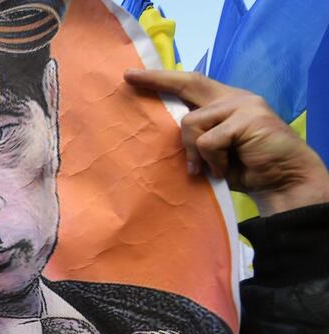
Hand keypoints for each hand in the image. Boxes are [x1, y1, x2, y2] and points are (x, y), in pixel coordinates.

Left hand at [124, 69, 328, 216]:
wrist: (282, 182)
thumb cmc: (243, 170)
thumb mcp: (209, 153)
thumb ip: (192, 138)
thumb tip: (156, 135)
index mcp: (223, 104)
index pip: (189, 84)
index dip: (162, 79)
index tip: (132, 75)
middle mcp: (232, 98)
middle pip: (189, 83)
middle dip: (157, 80)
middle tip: (128, 78)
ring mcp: (242, 105)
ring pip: (190, 122)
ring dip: (193, 152)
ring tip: (210, 168)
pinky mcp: (248, 118)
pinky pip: (208, 141)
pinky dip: (211, 160)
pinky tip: (224, 170)